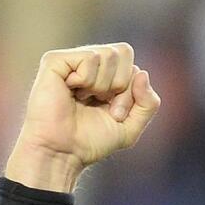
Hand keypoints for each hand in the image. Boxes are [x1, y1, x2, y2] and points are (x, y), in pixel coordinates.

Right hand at [5, 43, 160, 192]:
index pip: (134, 66)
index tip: (115, 115)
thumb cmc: (91, 141)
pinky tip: (72, 91)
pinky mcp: (55, 60)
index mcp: (106, 76)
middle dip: (121, 86)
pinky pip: (90, 57)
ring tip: (84, 100)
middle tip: (102, 105)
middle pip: (123, 52)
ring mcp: (72, 60)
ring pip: (109, 55)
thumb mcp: (131, 127)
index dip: (132, 93)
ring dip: (103, 86)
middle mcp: (89, 64)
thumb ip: (148, 104)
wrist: (63, 152)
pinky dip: (88, 80)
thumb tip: (143, 73)